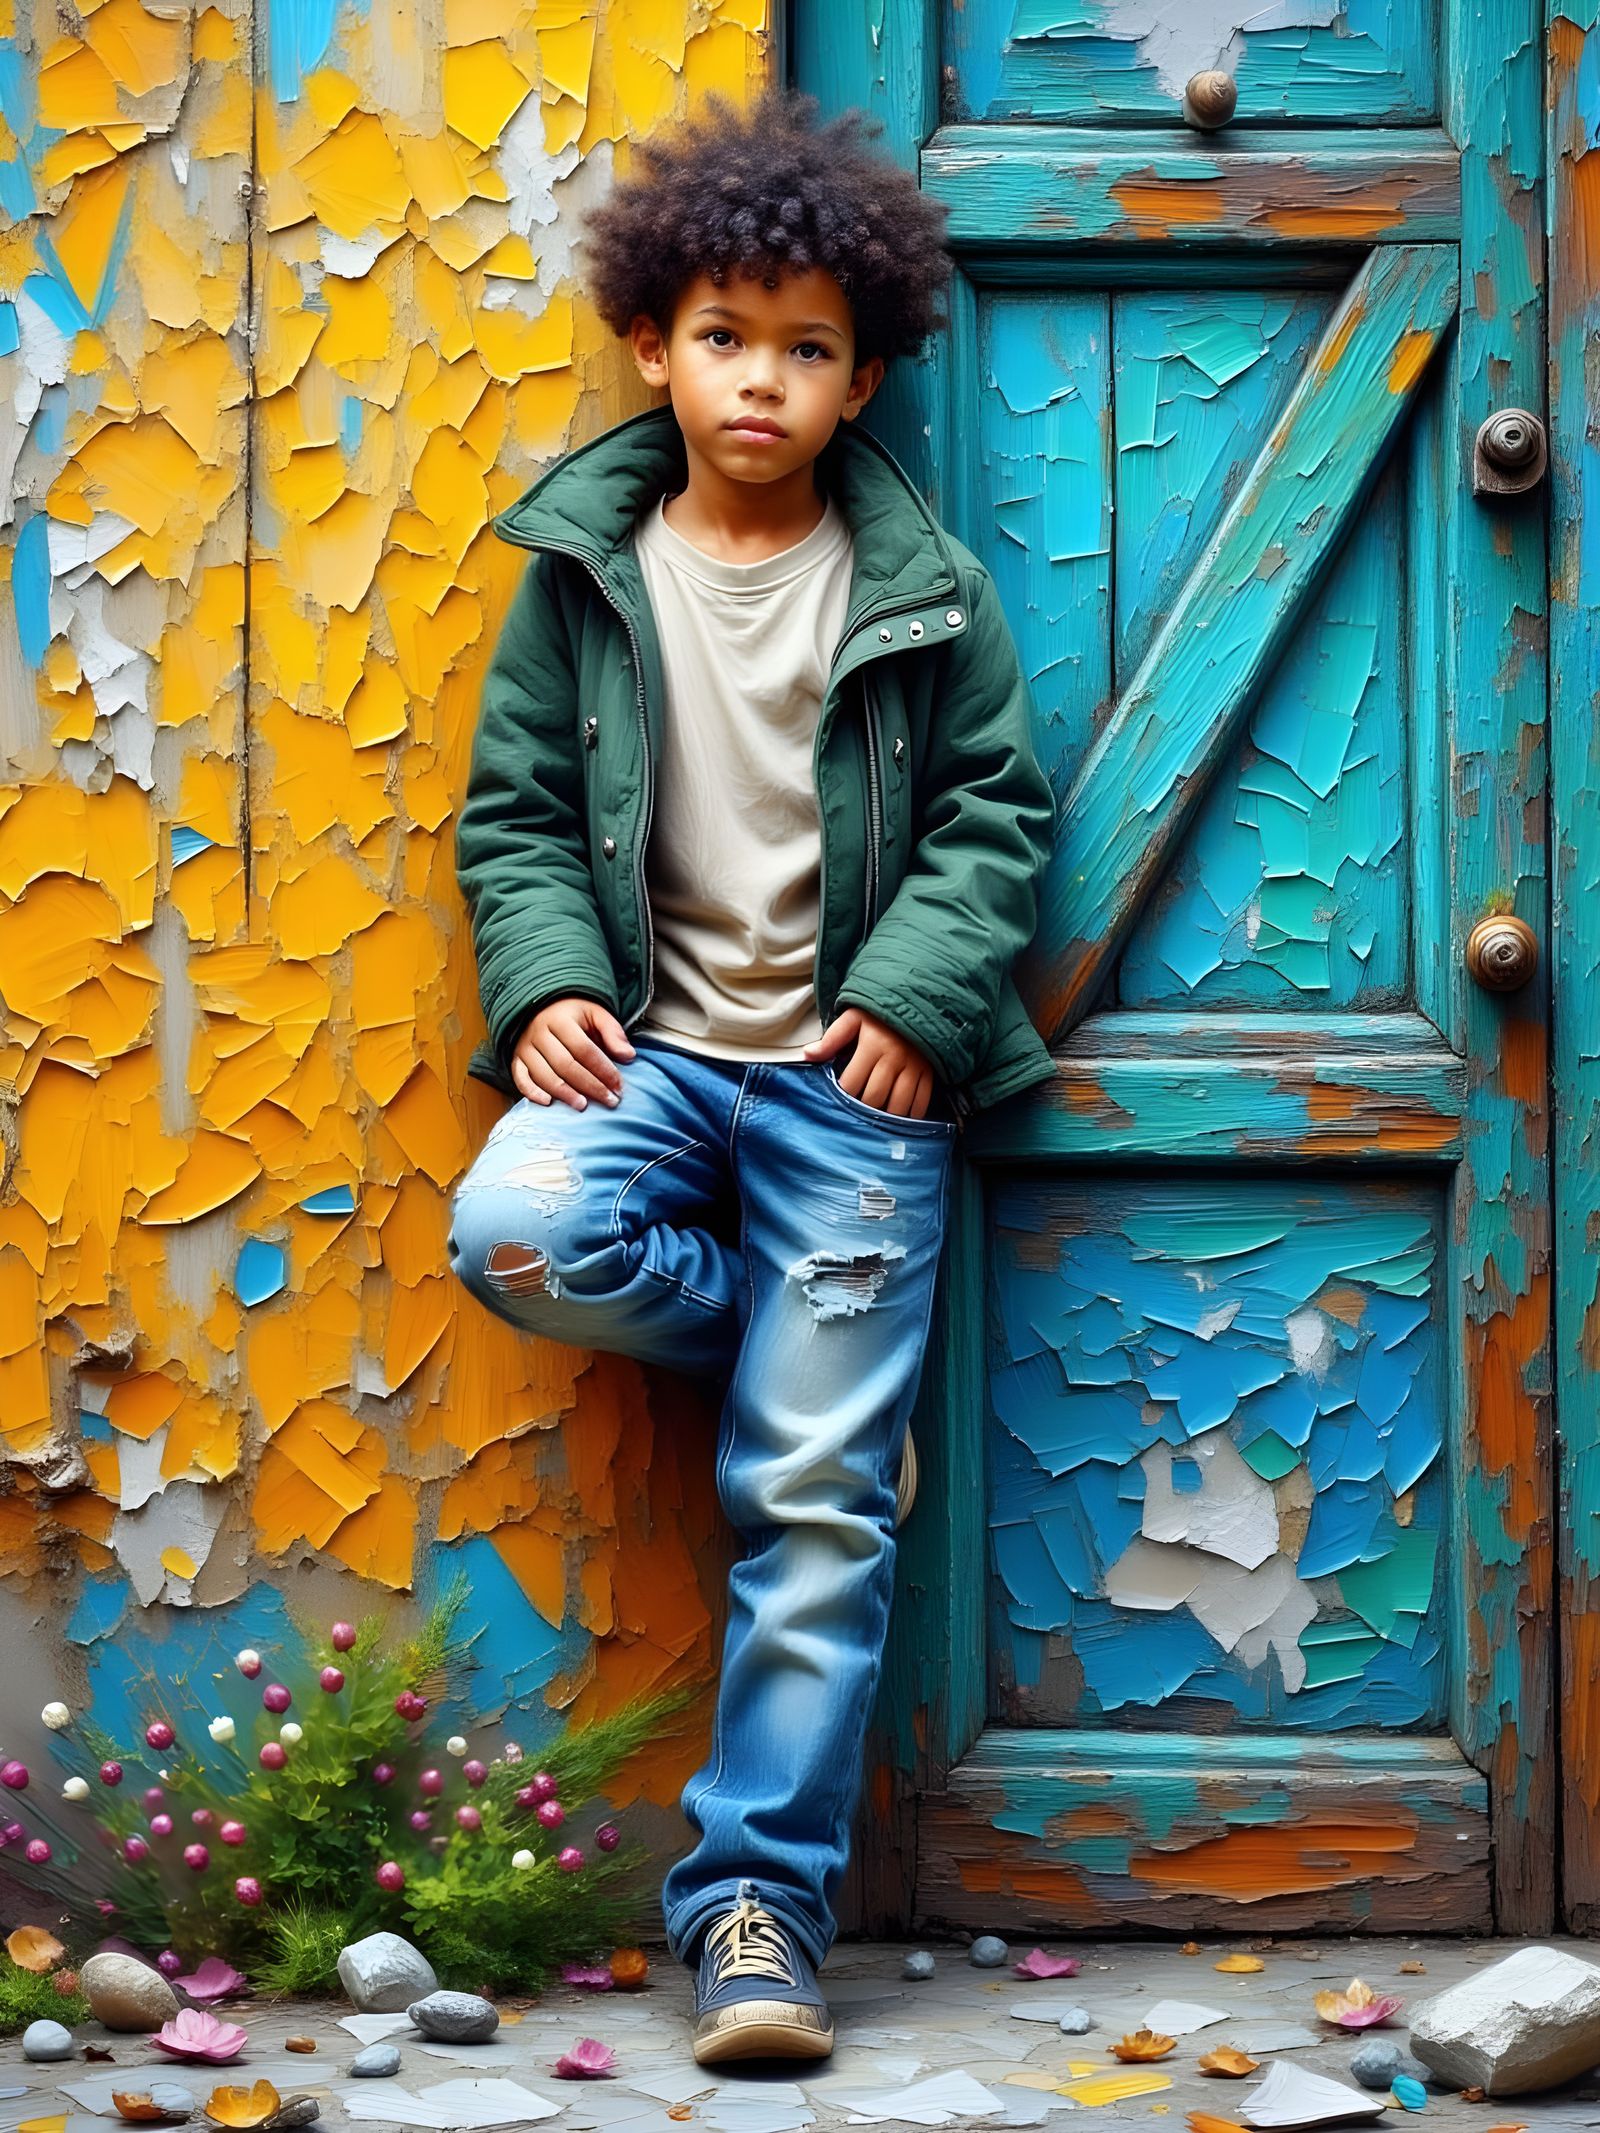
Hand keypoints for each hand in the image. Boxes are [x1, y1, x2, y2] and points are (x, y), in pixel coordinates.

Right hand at [512, 997, 635, 1108]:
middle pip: (566, 1065)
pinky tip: (548, 1103)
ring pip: (544, 1075)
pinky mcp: (516, 1060)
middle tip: (609, 1101)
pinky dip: (532, 1092)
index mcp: (561, 1020)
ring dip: (564, 1093)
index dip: (603, 1069)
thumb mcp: (595, 1014)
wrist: (540, 1007)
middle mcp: (539, 1033)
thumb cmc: (573, 1015)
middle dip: (590, 1085)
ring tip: (583, 1106)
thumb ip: (612, 1033)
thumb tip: (628, 1056)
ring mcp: (525, 1047)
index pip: (584, 1049)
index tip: (619, 1086)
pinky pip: (520, 1079)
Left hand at [803, 1007, 941, 1119]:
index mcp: (872, 1045)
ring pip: (899, 1104)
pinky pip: (922, 1100)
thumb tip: (808, 1055)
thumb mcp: (853, 1018)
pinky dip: (912, 1114)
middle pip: (875, 1097)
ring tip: (876, 1119)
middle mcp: (894, 1058)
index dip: (843, 1095)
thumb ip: (831, 1039)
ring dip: (886, 1117)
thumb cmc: (879, 1013)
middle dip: (863, 1110)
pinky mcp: (929, 1070)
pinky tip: (901, 1117)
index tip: (839, 1099)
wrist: (917, 999)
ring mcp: (914, 1066)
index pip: (851, 1083)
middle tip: (857, 1113)